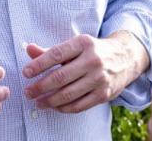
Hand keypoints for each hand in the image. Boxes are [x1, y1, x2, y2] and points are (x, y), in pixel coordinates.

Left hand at [22, 31, 148, 113]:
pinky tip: (55, 106)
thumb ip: (51, 51)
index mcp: (83, 43)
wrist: (125, 57)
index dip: (39, 64)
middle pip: (61, 76)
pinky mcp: (104, 94)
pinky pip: (80, 105)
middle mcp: (92, 60)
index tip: (26, 73)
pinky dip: (64, 108)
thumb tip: (29, 49)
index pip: (56, 54)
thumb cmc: (94, 51)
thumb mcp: (75, 45)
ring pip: (69, 94)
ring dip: (50, 100)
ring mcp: (99, 78)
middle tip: (28, 92)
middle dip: (40, 86)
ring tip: (38, 102)